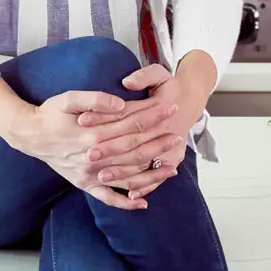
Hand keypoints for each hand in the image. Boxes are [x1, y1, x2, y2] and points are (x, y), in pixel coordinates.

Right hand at [23, 87, 182, 210]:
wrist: (29, 135)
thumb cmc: (50, 114)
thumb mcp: (68, 98)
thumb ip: (95, 99)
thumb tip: (121, 104)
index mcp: (93, 134)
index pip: (132, 126)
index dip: (153, 118)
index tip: (170, 109)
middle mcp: (94, 157)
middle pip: (134, 151)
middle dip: (159, 143)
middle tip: (178, 136)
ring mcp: (90, 174)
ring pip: (127, 176)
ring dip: (151, 173)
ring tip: (173, 167)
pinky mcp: (84, 184)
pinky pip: (107, 198)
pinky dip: (125, 203)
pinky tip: (143, 203)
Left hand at [81, 60, 208, 198]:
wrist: (189, 103)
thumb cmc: (170, 89)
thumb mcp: (160, 75)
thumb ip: (145, 76)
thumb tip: (128, 82)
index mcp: (159, 109)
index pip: (127, 115)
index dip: (103, 116)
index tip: (82, 119)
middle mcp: (165, 131)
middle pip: (133, 142)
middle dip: (109, 149)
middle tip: (88, 154)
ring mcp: (170, 148)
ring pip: (143, 162)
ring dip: (123, 172)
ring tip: (101, 176)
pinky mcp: (171, 159)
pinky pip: (156, 176)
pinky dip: (145, 186)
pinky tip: (130, 195)